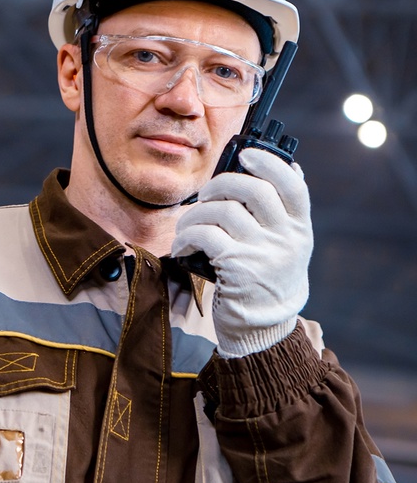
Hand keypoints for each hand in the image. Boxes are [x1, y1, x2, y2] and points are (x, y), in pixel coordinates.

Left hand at [171, 148, 312, 357]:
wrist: (261, 328)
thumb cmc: (263, 277)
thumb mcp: (281, 246)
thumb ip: (275, 214)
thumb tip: (263, 166)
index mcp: (300, 228)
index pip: (293, 185)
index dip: (270, 163)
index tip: (248, 155)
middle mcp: (287, 238)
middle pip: (253, 189)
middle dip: (220, 184)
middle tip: (206, 195)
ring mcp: (264, 253)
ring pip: (223, 210)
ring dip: (195, 214)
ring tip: (187, 226)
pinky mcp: (238, 268)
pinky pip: (205, 235)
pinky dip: (186, 237)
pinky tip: (182, 246)